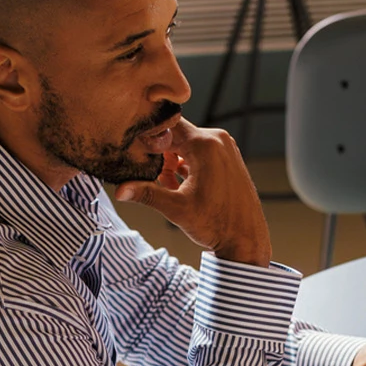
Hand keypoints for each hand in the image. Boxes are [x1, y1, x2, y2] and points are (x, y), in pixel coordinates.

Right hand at [113, 120, 271, 266]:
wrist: (247, 239)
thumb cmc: (215, 224)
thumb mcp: (175, 208)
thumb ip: (146, 193)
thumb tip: (119, 191)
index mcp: (205, 144)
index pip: (167, 125)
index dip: (148, 137)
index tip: (135, 152)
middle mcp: (219, 140)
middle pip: (177, 134)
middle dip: (160, 152)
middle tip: (148, 173)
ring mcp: (226, 148)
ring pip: (188, 144)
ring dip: (172, 160)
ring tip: (164, 183)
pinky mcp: (229, 158)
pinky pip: (201, 152)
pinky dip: (187, 164)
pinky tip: (178, 185)